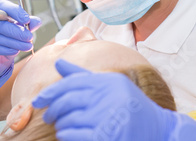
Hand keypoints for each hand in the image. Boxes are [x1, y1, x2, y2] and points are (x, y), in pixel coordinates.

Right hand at [0, 0, 40, 89]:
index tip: (27, 19)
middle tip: (29, 37)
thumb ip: (26, 25)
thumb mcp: (18, 33)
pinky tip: (14, 51)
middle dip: (15, 30)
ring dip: (13, 42)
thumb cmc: (5, 44)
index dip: (14, 11)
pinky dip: (3, 49)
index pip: (1, 5)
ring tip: (26, 46)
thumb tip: (37, 21)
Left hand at [32, 59, 195, 140]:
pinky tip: (67, 134)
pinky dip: (67, 134)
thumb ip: (82, 75)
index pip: (72, 83)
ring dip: (60, 125)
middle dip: (53, 110)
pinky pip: (74, 134)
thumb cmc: (129, 105)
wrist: (158, 129)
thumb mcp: (110, 85)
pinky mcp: (106, 136)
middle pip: (67, 100)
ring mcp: (108, 117)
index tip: (37, 101)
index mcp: (108, 81)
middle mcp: (108, 96)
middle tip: (48, 116)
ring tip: (61, 127)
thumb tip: (58, 62)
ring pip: (69, 119)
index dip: (50, 92)